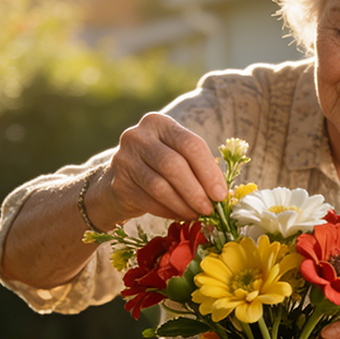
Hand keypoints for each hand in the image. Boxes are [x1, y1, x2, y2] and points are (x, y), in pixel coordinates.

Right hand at [101, 113, 227, 222]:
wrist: (119, 181)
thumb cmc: (159, 168)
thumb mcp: (178, 157)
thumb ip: (198, 168)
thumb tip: (221, 194)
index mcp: (159, 123)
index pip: (190, 144)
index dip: (209, 172)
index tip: (221, 194)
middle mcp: (138, 136)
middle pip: (174, 165)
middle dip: (196, 191)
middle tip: (210, 209)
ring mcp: (124, 158)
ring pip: (160, 186)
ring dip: (183, 205)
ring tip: (197, 215)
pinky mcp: (118, 183)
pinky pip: (149, 201)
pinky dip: (168, 211)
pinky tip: (180, 215)